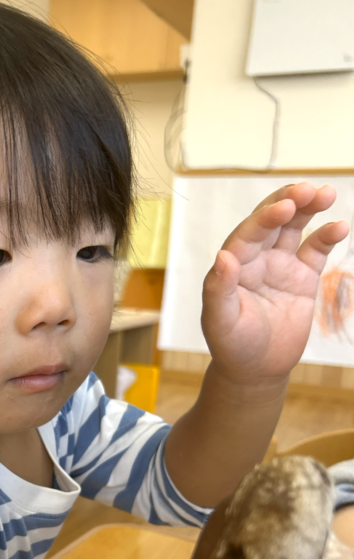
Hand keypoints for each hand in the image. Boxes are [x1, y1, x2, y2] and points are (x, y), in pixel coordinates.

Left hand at [201, 182, 348, 384]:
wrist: (256, 369)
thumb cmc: (231, 345)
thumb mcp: (220, 321)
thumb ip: (218, 289)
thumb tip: (223, 256)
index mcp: (234, 265)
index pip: (248, 233)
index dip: (265, 218)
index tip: (284, 206)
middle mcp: (256, 259)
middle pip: (272, 221)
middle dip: (288, 201)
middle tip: (307, 189)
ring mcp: (280, 264)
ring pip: (295, 227)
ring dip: (309, 208)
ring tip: (326, 193)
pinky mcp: (303, 277)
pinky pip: (316, 250)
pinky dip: (327, 236)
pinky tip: (339, 227)